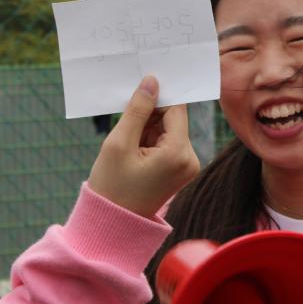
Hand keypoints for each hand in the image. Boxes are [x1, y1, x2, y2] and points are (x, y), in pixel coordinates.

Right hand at [88, 76, 199, 217]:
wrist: (113, 222)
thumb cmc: (112, 185)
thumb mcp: (119, 142)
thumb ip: (137, 109)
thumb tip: (152, 81)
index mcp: (178, 153)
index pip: (175, 109)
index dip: (158, 97)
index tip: (138, 91)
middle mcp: (190, 159)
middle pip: (173, 119)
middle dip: (150, 116)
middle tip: (126, 127)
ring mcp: (187, 166)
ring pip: (168, 130)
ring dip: (147, 129)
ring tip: (128, 148)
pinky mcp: (180, 170)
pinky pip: (167, 143)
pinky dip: (150, 141)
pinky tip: (134, 153)